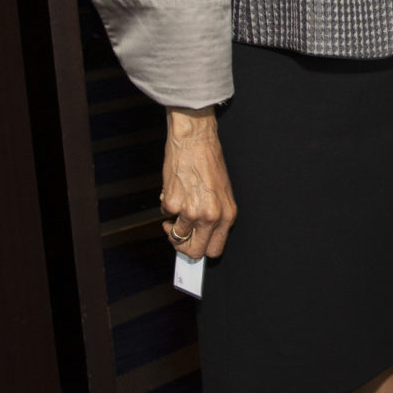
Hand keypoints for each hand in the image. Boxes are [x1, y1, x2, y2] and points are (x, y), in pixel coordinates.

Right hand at [161, 109, 235, 259]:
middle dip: (184, 246)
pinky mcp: (172, 203)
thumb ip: (215, 216)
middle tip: (181, 233)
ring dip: (173, 224)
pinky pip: (165, 216)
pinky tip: (174, 191)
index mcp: (227, 215)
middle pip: (194, 252)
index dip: (202, 250)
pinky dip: (167, 207)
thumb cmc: (210, 162)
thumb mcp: (222, 192)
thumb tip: (202, 236)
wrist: (195, 140)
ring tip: (178, 207)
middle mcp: (211, 217)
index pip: (214, 250)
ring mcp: (191, 212)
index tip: (195, 247)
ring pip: (176, 236)